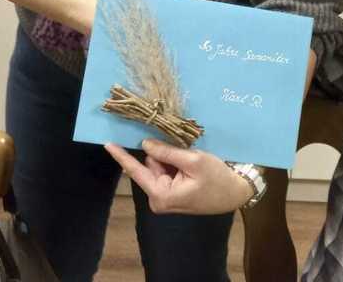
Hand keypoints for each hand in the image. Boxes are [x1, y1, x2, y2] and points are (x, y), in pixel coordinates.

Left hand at [105, 139, 252, 214]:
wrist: (236, 192)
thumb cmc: (217, 178)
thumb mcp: (193, 161)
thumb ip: (167, 152)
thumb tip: (145, 144)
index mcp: (161, 194)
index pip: (136, 171)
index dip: (122, 156)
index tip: (107, 144)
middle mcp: (158, 199)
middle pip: (149, 166)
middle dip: (161, 154)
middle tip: (183, 150)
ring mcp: (165, 197)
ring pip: (158, 166)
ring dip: (170, 158)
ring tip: (191, 159)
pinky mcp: (173, 194)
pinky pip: (166, 172)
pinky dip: (174, 163)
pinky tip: (189, 163)